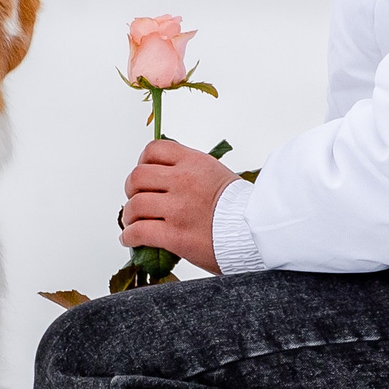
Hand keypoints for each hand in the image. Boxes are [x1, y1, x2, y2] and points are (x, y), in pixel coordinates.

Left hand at [120, 139, 238, 274]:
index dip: (143, 162)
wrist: (258, 232)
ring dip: (129, 215)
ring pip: (135, 205)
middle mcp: (183, 181)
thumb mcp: (217, 174)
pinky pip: (139, 232)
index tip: (144, 174)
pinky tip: (131, 239)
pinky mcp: (175, 235)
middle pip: (138, 177)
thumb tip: (166, 177)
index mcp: (194, 163)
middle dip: (132, 189)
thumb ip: (191, 171)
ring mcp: (178, 208)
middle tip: (136, 199)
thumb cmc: (242, 208)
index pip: (154, 150)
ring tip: (133, 222)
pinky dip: (130, 236)